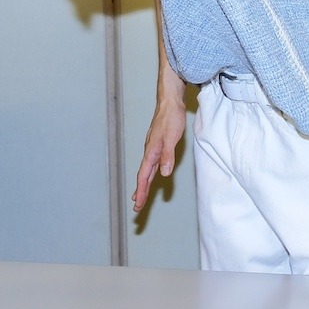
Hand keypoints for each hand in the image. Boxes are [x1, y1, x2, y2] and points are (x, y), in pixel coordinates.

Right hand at [132, 86, 186, 212]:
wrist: (170, 100)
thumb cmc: (171, 117)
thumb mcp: (172, 137)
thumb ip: (167, 155)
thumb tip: (164, 173)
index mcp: (151, 151)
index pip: (144, 176)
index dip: (141, 191)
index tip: (137, 206)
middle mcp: (150, 151)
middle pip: (143, 175)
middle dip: (140, 192)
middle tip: (137, 208)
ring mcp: (153, 147)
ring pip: (146, 170)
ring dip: (144, 184)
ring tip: (140, 195)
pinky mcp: (158, 144)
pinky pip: (151, 163)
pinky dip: (149, 173)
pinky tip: (151, 174)